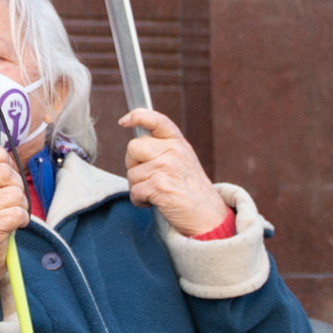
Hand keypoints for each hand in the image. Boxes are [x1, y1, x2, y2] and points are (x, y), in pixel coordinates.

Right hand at [0, 140, 30, 301]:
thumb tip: (11, 158)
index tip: (2, 173)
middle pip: (6, 171)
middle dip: (15, 187)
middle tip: (6, 203)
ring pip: (16, 194)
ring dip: (19, 206)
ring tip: (6, 216)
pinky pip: (20, 213)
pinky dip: (21, 221)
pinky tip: (10, 227)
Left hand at [119, 108, 227, 235]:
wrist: (208, 216)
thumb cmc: (191, 191)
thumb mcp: (182, 161)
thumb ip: (163, 149)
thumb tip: (135, 146)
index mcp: (177, 142)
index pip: (156, 120)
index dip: (137, 116)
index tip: (124, 121)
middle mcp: (173, 150)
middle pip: (133, 148)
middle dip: (133, 165)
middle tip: (149, 178)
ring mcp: (167, 166)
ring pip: (131, 173)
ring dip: (138, 188)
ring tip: (157, 193)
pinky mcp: (160, 185)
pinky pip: (134, 191)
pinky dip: (139, 201)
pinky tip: (154, 202)